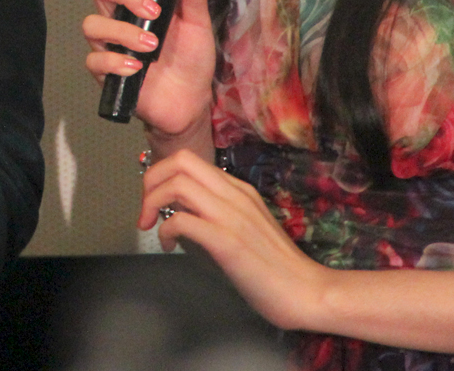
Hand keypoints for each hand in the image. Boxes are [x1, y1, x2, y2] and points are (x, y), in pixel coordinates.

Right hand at [82, 0, 216, 148]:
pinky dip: (115, 62)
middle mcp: (118, 13)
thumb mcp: (198, 21)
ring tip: (152, 46)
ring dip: (123, 32)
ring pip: (92, 23)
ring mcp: (109, 41)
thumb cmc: (191, 57)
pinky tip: (136, 68)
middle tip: (153, 11)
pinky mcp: (105, 70)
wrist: (189, 100)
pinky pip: (94, 59)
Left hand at [140, 148, 327, 331]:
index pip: (191, 160)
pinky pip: (184, 220)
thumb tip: (185, 213)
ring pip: (178, 184)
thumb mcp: (247, 227)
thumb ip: (221, 213)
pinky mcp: (228, 243)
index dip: (162, 174)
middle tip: (146, 207)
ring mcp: (232, 217)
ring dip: (153, 202)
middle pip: (180, 162)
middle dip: (151, 179)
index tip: (155, 198)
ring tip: (151, 225)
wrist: (307, 291)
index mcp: (240, 190)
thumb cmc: (278, 267)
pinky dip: (166, 230)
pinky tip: (169, 245)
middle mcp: (235, 196)